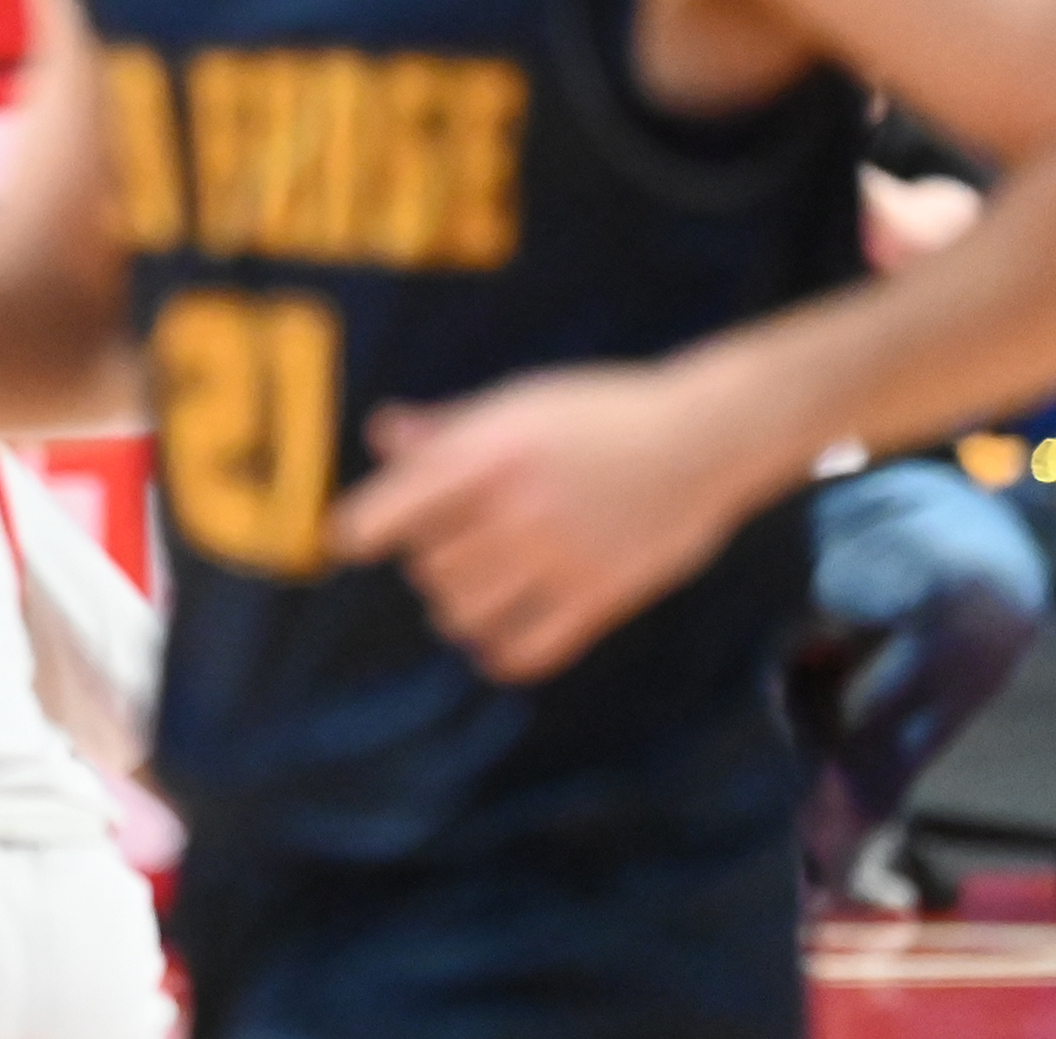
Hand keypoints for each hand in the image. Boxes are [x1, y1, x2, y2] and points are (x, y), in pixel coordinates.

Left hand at [326, 363, 764, 684]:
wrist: (703, 436)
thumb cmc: (600, 411)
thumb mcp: (518, 402)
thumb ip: (448, 429)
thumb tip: (384, 434)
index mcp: (487, 452)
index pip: (387, 513)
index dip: (359, 531)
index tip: (353, 540)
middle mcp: (515, 507)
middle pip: (426, 567)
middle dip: (426, 560)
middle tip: (444, 547)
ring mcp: (559, 556)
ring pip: (464, 612)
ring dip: (455, 606)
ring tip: (470, 589)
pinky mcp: (599, 596)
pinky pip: (526, 651)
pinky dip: (499, 653)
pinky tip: (497, 636)